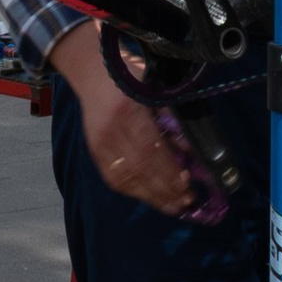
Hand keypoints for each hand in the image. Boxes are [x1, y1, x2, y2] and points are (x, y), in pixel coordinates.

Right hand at [48, 28, 196, 215]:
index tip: (188, 184)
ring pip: (127, 179)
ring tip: (174, 206)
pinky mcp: (95, 152)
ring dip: (153, 196)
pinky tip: (152, 197)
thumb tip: (190, 152)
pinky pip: (115, 179)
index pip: (151, 150)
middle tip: (187, 201)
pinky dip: (136, 191)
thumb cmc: (130, 78)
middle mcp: (111, 131)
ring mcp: (100, 144)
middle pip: (140, 168)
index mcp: (127, 111)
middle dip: (166, 189)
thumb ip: (172, 121)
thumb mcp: (155, 91)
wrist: (92, 75)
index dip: (169, 171)